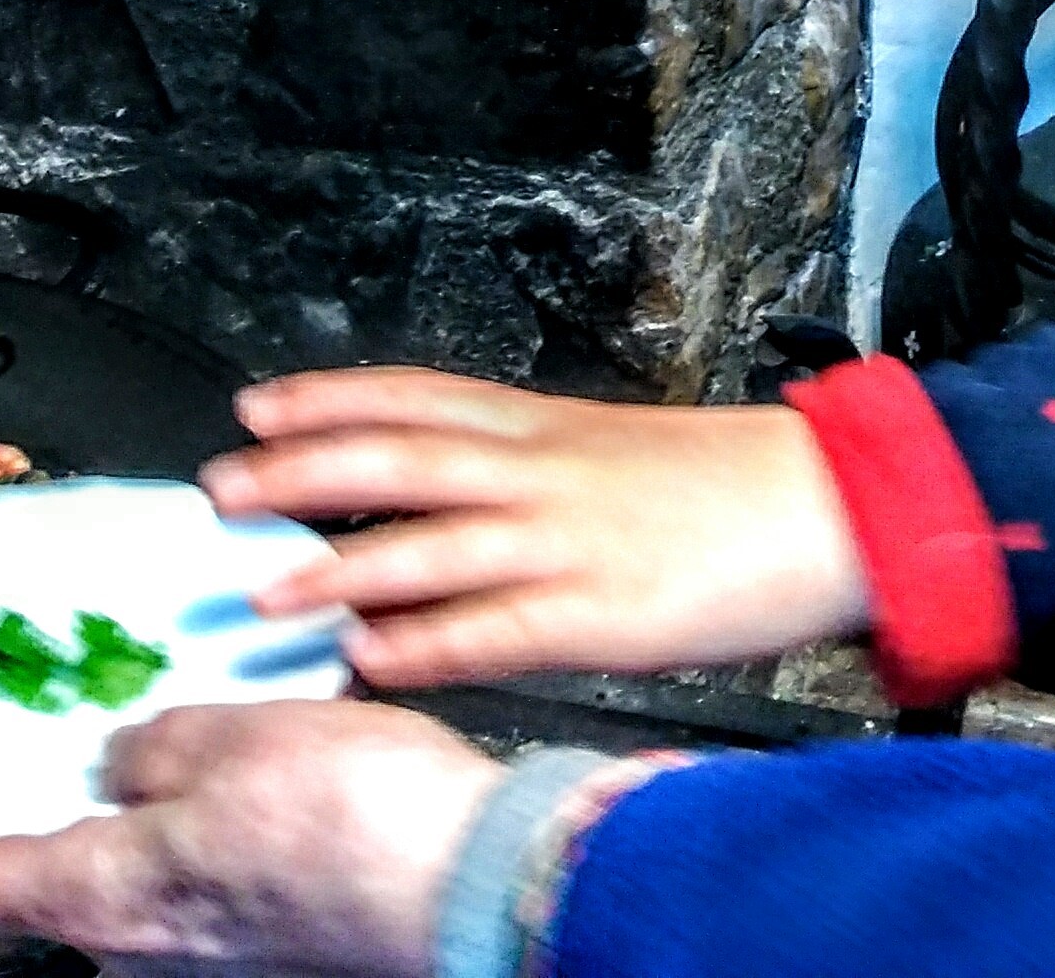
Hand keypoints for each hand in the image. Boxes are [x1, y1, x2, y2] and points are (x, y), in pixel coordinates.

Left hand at [0, 698, 497, 974]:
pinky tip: (239, 777)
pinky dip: (187, 832)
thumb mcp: (236, 738)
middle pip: (38, 885)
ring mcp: (202, 958)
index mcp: (103, 898)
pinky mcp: (261, 949)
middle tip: (24, 733)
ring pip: (124, 880)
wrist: (480, 888)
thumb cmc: (362, 825)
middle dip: (27, 810)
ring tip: (155, 734)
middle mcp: (137, 950)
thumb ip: (158, 743)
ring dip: (122, 816)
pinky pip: (191, 884)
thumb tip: (125, 754)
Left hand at [201, 370, 870, 686]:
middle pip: (399, 459)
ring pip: (430, 546)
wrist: (834, 505)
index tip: (255, 406)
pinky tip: (369, 658)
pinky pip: (494, 631)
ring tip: (264, 594)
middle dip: (300, 474)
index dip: (328, 400)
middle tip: (220, 491)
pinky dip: (424, 645)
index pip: (416, 396)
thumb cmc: (729, 484)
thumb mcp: (615, 451)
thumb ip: (529, 469)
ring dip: (338, 569)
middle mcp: (544, 472)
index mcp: (548, 426)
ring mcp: (568, 542)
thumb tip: (442, 494)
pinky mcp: (601, 614)